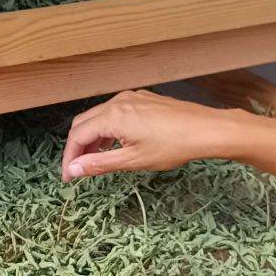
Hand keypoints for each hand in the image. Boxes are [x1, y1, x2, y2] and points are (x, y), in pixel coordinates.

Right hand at [60, 90, 242, 180]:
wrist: (206, 129)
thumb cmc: (174, 145)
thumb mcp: (133, 160)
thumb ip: (99, 164)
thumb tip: (73, 169)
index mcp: (112, 116)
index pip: (77, 136)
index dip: (69, 158)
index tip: (68, 177)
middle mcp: (118, 101)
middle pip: (83, 123)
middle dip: (77, 147)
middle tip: (78, 170)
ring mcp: (131, 97)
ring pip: (99, 117)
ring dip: (92, 138)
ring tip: (95, 161)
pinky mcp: (143, 99)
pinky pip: (115, 112)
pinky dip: (107, 129)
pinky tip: (116, 145)